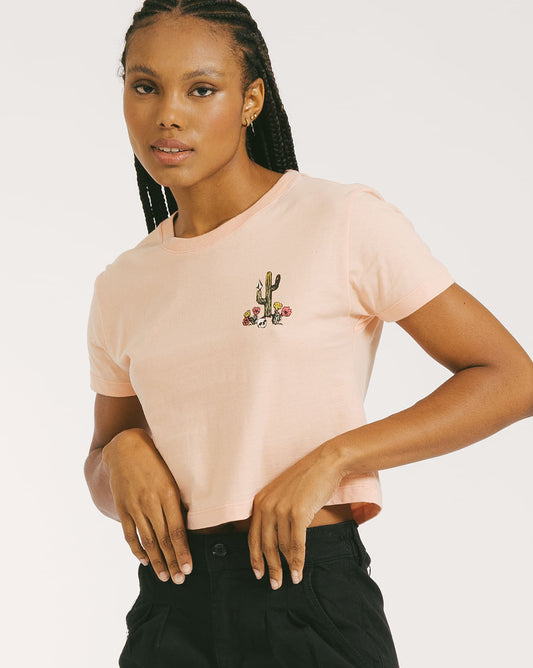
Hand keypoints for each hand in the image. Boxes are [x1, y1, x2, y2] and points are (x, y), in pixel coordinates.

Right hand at [102, 428, 192, 584]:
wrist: (125, 447)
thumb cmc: (156, 458)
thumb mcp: (173, 473)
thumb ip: (181, 496)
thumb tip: (195, 519)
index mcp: (168, 493)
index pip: (177, 530)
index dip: (183, 551)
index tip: (189, 568)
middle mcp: (151, 502)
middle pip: (163, 539)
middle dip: (172, 561)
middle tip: (180, 580)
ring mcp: (134, 506)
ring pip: (147, 540)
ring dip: (156, 560)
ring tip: (165, 577)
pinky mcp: (122, 507)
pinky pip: (130, 533)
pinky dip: (137, 549)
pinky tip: (144, 560)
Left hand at [248, 442, 343, 589]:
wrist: (325, 463)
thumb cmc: (307, 479)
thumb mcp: (283, 493)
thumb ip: (274, 511)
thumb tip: (275, 540)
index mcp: (261, 501)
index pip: (253, 535)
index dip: (255, 557)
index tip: (258, 572)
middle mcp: (267, 505)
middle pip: (265, 545)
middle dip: (269, 567)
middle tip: (274, 584)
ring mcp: (282, 509)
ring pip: (282, 547)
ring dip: (286, 567)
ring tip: (290, 579)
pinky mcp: (298, 512)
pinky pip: (296, 544)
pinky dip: (297, 561)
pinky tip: (298, 572)